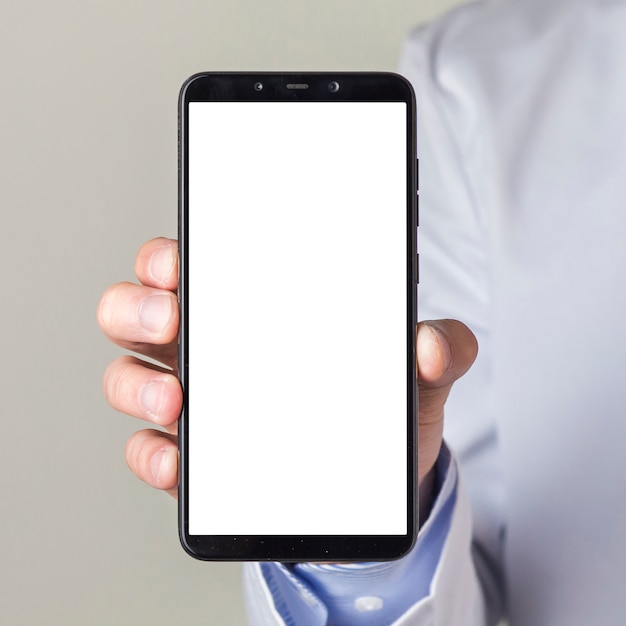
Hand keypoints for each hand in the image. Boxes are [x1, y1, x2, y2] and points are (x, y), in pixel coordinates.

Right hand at [98, 238, 477, 514]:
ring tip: (177, 399)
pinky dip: (153, 456)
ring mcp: (193, 405)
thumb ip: (436, 351)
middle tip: (172, 316)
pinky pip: (150, 452)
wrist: (370, 482)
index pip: (189, 266)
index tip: (180, 260)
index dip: (168, 256)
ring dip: (137, 384)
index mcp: (249, 310)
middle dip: (137, 307)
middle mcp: (207, 350)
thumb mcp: (409, 375)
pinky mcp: (193, 460)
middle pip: (137, 312)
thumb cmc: (373, 410)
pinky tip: (178, 463)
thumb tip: (433, 345)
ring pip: (129, 378)